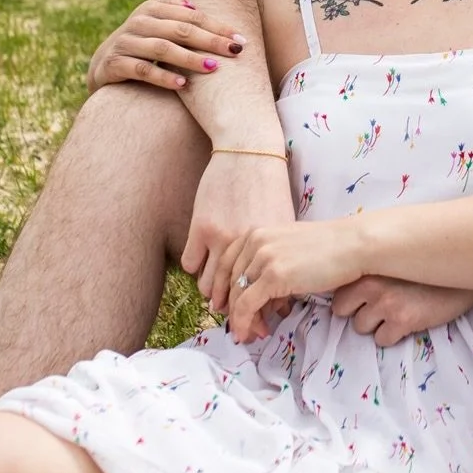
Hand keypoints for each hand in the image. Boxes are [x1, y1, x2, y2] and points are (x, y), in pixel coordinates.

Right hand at [87, 0, 247, 92]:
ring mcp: (125, 43)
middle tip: (234, 51)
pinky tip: (183, 85)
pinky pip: (142, 70)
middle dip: (210, 40)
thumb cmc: (141, 46)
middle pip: (180, 30)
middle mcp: (138, 22)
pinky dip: (163, 77)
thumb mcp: (156, 26)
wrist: (102, 66)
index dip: (217, 26)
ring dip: (189, 58)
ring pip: (162, 48)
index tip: (241, 39)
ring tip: (212, 67)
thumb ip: (175, 13)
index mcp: (152, 9)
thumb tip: (195, 4)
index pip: (191, 16)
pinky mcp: (114, 64)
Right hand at [181, 153, 295, 312]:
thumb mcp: (282, 223)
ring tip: (217, 293)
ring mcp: (220, 237)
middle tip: (233, 314)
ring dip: (212, 293)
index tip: (256, 322)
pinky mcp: (199, 226)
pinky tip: (203, 264)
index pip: (261, 295)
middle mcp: (246, 247)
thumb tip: (278, 295)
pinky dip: (196, 268)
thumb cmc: (270, 185)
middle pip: (232, 297)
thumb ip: (277, 256)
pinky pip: (190, 265)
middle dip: (233, 311)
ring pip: (207, 286)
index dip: (258, 313)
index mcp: (270, 248)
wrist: (249, 149)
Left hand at [224, 220, 366, 343]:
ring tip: (248, 334)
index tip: (222, 305)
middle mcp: (255, 241)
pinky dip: (244, 322)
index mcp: (257, 232)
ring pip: (237, 295)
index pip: (226, 262)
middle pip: (230, 280)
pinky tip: (250, 333)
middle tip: (237, 326)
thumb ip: (270, 265)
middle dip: (231, 307)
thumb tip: (261, 295)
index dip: (221, 287)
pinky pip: (247, 304)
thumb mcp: (290, 249)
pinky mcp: (274, 276)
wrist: (353, 245)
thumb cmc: (330, 248)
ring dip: (240, 319)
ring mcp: (263, 258)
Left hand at [330, 277, 472, 347]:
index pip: (337, 292)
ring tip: (397, 312)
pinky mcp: (403, 320)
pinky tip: (407, 321)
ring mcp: (386, 303)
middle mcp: (372, 283)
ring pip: (361, 328)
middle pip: (343, 312)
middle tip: (379, 307)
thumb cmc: (427, 264)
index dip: (350, 299)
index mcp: (367, 265)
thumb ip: (371, 266)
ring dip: (376, 324)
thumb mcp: (393, 258)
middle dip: (358, 312)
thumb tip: (348, 277)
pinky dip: (393, 336)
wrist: (462, 274)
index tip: (364, 298)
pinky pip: (382, 340)